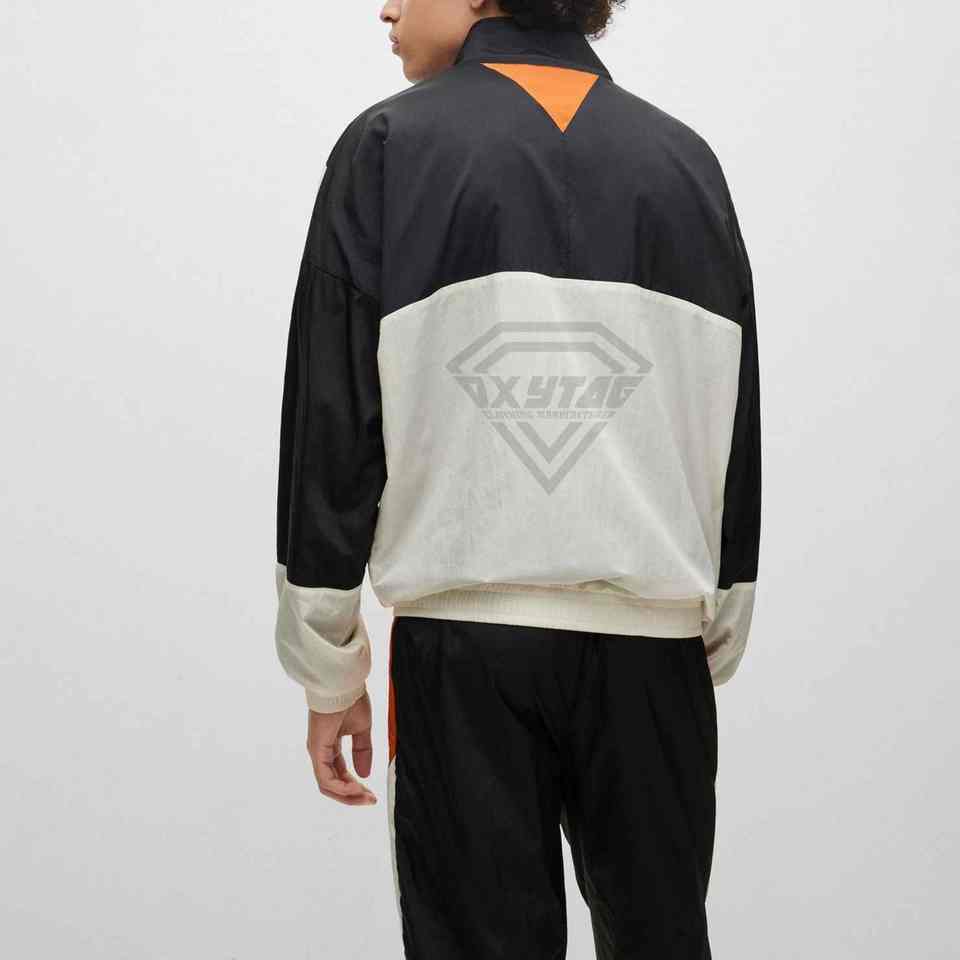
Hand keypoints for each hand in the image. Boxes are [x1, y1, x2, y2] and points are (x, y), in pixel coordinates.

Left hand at [306, 690, 377, 805]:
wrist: (343, 685)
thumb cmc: (350, 700)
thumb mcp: (361, 729)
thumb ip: (362, 750)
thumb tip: (365, 774)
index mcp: (330, 746)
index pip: (340, 773)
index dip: (355, 786)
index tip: (372, 793)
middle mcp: (321, 752)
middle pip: (333, 784)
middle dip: (353, 795)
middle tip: (371, 800)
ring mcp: (317, 752)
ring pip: (328, 786)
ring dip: (347, 795)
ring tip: (365, 797)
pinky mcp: (316, 751)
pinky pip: (326, 778)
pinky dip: (340, 788)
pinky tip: (356, 788)